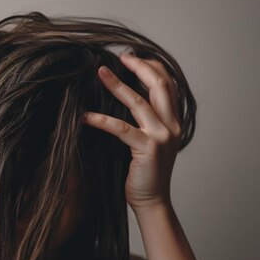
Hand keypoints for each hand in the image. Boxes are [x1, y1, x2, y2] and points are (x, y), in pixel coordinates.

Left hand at [81, 53, 181, 210]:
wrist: (152, 201)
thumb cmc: (144, 172)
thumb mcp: (149, 141)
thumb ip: (144, 121)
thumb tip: (123, 97)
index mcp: (175, 121)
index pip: (168, 84)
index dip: (152, 66)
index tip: (131, 58)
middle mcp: (172, 126)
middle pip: (160, 85)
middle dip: (140, 66)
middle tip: (120, 57)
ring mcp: (162, 137)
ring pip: (139, 102)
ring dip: (118, 84)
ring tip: (100, 72)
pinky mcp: (148, 149)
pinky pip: (121, 128)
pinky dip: (101, 120)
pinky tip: (85, 116)